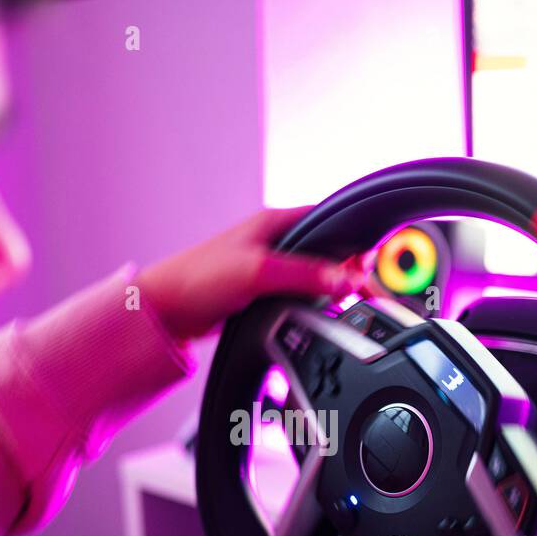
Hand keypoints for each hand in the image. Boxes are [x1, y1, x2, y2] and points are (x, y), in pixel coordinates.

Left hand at [135, 206, 359, 341]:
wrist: (166, 311)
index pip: (328, 219)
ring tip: (343, 304)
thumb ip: (305, 274)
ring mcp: (267, 268)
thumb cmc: (197, 278)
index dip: (353, 239)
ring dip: (327, 290)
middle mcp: (273, 242)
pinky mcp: (260, 293)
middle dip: (345, 269)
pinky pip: (297, 296)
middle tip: (363, 290)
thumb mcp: (258, 272)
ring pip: (312, 276)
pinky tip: (317, 316)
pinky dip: (310, 305)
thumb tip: (345, 279)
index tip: (370, 261)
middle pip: (325, 251)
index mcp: (274, 222)